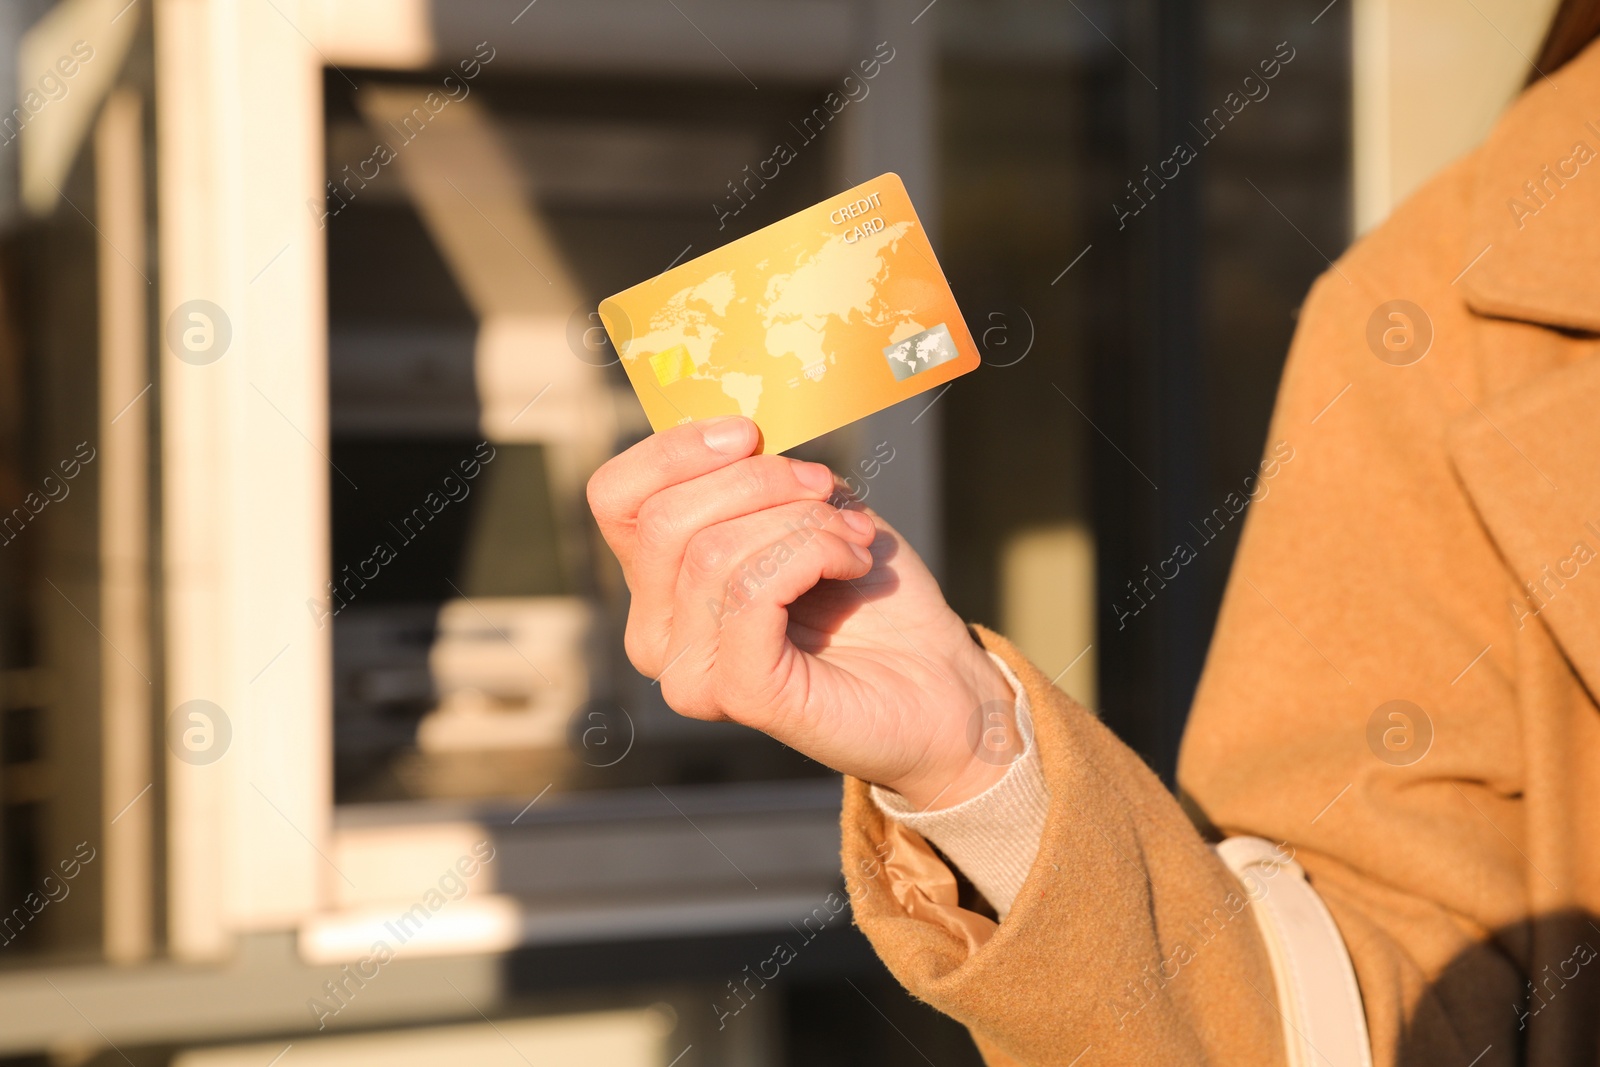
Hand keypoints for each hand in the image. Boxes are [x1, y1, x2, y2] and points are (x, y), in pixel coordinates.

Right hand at [587, 417, 1016, 809]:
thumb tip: (732, 432)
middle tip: (826, 489)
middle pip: (661, 519)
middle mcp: (656, 637)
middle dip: (757, 481)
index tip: (751, 432)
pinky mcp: (742, 694)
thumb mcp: (805, 508)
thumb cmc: (870, 598)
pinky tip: (853, 562)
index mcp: (657, 587)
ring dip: (800, 520)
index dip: (674, 449)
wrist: (939, 682)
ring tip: (853, 537)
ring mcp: (693, 674)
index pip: (615, 498)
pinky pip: (752, 590)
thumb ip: (752, 475)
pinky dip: (813, 553)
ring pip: (709, 551)